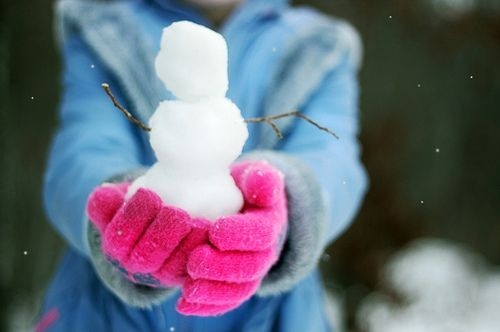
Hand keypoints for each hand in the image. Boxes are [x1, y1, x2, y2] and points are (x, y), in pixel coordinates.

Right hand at [87, 183, 208, 286]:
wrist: (166, 225)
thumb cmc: (142, 210)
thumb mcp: (121, 203)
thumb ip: (107, 201)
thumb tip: (103, 194)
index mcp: (117, 250)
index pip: (118, 239)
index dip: (133, 216)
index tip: (149, 193)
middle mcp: (138, 270)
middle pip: (146, 259)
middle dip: (160, 234)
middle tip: (175, 211)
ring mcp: (164, 275)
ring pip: (172, 268)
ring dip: (184, 244)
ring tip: (194, 220)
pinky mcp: (188, 275)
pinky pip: (195, 269)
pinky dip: (202, 250)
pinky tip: (209, 229)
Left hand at [177, 161, 287, 315]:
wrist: (242, 209)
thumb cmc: (243, 190)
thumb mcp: (254, 177)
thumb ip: (259, 178)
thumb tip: (261, 182)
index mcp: (269, 224)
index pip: (261, 234)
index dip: (239, 235)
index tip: (214, 231)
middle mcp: (264, 253)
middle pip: (250, 267)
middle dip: (222, 267)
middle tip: (195, 261)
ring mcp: (251, 273)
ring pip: (239, 289)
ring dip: (214, 291)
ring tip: (188, 286)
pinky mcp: (236, 287)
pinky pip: (226, 302)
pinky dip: (207, 306)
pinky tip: (183, 304)